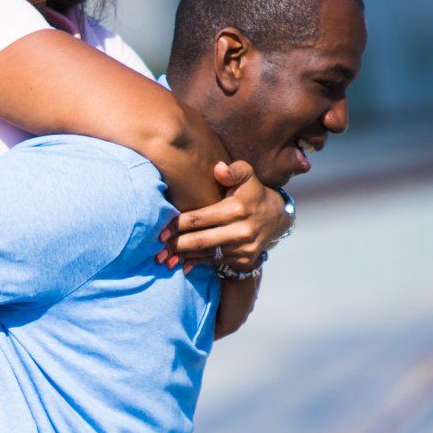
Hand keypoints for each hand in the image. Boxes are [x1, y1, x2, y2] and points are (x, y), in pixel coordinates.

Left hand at [157, 161, 287, 271]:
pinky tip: (182, 264)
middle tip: (156, 250)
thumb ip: (233, 170)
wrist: (277, 217)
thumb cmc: (253, 192)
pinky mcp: (243, 260)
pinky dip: (198, 263)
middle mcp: (239, 231)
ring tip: (163, 259)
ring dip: (183, 257)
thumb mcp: (248, 175)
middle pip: (199, 241)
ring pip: (205, 254)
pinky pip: (215, 263)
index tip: (160, 230)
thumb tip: (218, 168)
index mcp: (235, 210)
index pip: (199, 219)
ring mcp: (242, 248)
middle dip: (175, 245)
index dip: (177, 225)